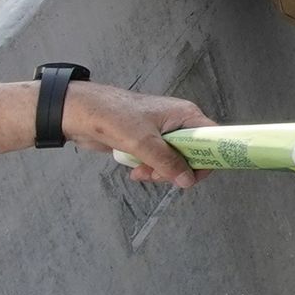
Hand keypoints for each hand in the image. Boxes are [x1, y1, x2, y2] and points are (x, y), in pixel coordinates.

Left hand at [61, 82, 204, 186]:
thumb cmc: (113, 117)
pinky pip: (159, 161)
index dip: (212, 158)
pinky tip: (135, 170)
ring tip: (142, 172)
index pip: (214, 138)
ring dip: (160, 172)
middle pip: (195, 154)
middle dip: (178, 170)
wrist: (81, 113)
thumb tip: (188, 180)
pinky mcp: (148, 142)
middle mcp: (178, 123)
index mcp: (185, 115)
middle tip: (159, 175)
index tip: (197, 175)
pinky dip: (150, 169)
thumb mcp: (143, 143)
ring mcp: (163, 133)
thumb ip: (168, 162)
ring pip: (175, 161)